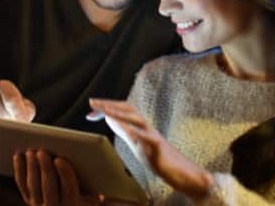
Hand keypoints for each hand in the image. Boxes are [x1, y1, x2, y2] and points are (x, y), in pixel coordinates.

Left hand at [13, 149, 106, 205]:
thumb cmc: (88, 203)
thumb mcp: (97, 201)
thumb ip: (103, 194)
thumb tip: (107, 185)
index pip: (70, 189)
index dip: (65, 174)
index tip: (60, 160)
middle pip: (49, 187)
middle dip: (44, 168)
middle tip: (42, 150)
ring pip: (33, 187)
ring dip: (31, 168)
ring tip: (31, 151)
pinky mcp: (31, 203)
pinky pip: (22, 187)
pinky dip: (19, 171)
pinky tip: (18, 156)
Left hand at [88, 99, 213, 200]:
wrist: (182, 173)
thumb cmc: (158, 157)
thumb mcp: (136, 142)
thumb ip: (124, 130)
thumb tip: (109, 118)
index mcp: (141, 128)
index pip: (124, 110)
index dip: (108, 106)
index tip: (91, 106)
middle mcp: (147, 129)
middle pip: (130, 109)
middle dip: (110, 104)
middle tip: (92, 102)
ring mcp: (154, 138)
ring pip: (139, 120)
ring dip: (121, 114)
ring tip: (105, 110)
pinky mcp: (161, 151)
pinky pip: (151, 140)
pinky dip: (140, 134)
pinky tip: (129, 131)